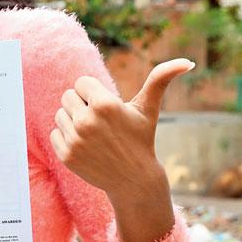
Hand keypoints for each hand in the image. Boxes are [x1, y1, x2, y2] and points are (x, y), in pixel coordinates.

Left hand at [49, 59, 192, 198]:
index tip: (107, 108)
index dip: (94, 93)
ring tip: (94, 134)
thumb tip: (187, 61)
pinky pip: (55, 133)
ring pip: (60, 114)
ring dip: (73, 121)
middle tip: (101, 122)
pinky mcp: (66, 155)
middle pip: (67, 96)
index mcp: (104, 104)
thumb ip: (160, 80)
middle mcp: (86, 121)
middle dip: (82, 105)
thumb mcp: (148, 109)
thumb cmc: (141, 138)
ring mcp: (74, 139)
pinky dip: (67, 138)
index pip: (81, 83)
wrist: (133, 180)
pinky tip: (86, 146)